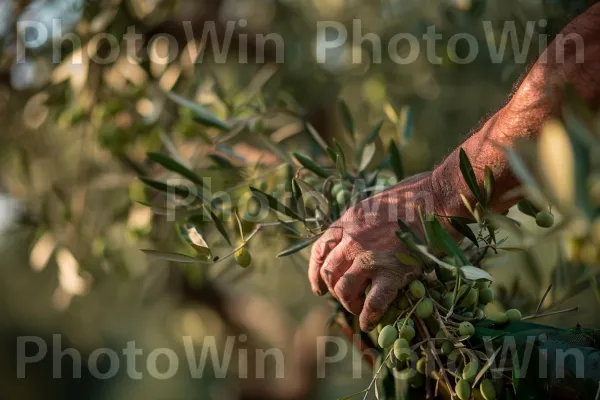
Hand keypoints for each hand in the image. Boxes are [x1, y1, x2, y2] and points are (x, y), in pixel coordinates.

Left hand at [308, 172, 447, 331]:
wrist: (440, 198)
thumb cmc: (416, 195)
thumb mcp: (377, 203)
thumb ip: (363, 222)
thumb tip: (362, 237)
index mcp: (349, 220)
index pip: (320, 249)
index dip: (315, 272)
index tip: (318, 287)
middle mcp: (353, 239)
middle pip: (329, 272)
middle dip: (333, 291)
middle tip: (345, 299)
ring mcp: (370, 256)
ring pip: (344, 289)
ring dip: (349, 304)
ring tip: (359, 310)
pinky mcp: (392, 272)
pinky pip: (373, 303)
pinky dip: (368, 317)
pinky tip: (369, 324)